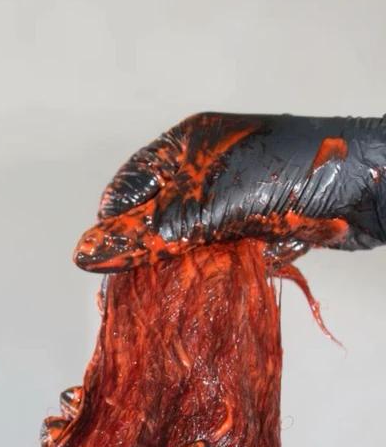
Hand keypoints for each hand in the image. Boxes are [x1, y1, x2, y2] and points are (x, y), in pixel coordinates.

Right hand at [75, 112, 385, 271]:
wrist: (376, 186)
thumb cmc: (299, 174)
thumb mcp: (213, 204)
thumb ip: (152, 233)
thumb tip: (89, 255)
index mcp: (187, 145)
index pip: (129, 186)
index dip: (114, 226)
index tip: (107, 268)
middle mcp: (205, 170)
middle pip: (154, 218)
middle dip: (143, 256)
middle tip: (132, 296)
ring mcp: (232, 200)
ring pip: (186, 243)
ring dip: (178, 271)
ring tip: (166, 301)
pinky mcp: (257, 227)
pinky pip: (218, 255)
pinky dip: (212, 274)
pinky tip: (204, 293)